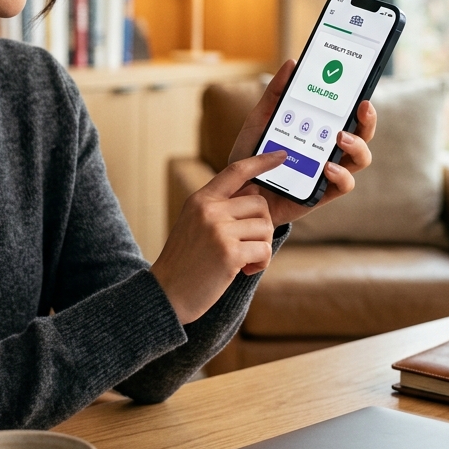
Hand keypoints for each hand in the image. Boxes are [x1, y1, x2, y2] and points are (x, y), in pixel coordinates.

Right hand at [151, 152, 284, 324]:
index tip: (282, 155)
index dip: (262, 161)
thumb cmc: (185, 260)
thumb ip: (219, 207)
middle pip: (260, 204)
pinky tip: (244, 270)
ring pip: (265, 227)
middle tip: (249, 244)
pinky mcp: (229, 253)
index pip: (236, 171)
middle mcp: (209, 210)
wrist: (166, 293)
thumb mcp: (194, 223)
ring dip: (261, 246)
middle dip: (262, 226)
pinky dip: (261, 262)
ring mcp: (219, 230)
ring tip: (243, 259)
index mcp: (200, 199)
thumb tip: (255, 194)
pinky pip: (264, 249)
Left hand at [227, 59, 376, 225]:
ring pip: (360, 159)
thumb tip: (292, 63)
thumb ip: (275, 94)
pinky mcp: (322, 194)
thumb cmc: (252, 154)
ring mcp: (328, 172)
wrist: (238, 190)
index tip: (362, 92)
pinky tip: (327, 167)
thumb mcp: (260, 120)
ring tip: (340, 137)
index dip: (362, 105)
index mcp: (319, 131)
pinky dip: (340, 175)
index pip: (349, 116)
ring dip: (357, 146)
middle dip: (368, 121)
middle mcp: (329, 150)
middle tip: (361, 108)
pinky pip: (343, 186)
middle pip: (363, 135)